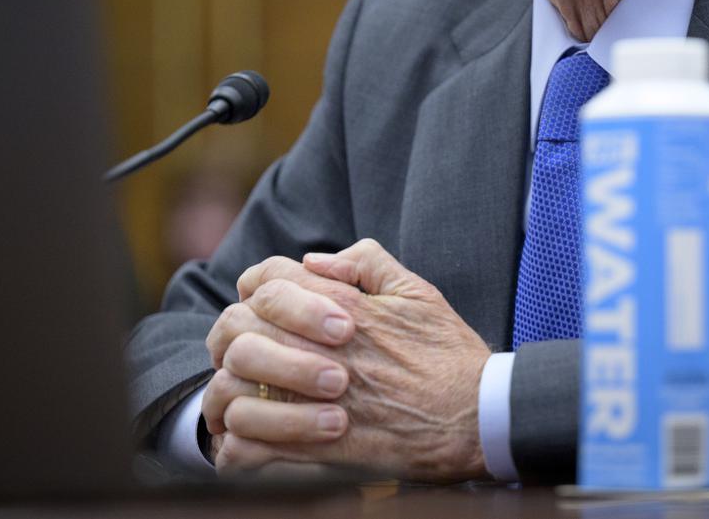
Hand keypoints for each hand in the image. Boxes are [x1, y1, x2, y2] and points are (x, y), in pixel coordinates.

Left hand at [207, 240, 492, 481]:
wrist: (478, 416)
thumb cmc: (449, 354)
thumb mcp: (418, 291)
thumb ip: (368, 262)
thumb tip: (315, 260)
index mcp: (347, 307)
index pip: (269, 278)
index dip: (256, 285)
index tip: (263, 303)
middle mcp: (326, 349)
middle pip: (241, 327)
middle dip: (235, 334)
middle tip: (246, 347)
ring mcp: (320, 399)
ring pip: (236, 386)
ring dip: (231, 388)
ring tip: (243, 394)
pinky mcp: (321, 448)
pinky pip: (252, 445)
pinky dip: (240, 443)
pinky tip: (250, 439)